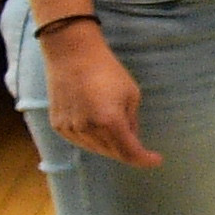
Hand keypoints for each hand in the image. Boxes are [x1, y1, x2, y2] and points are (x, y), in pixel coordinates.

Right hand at [40, 22, 162, 169]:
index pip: (130, 152)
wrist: (72, 55)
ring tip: (117, 128)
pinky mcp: (58, 125)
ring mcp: (70, 129)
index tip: (156, 160)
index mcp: (110, 122)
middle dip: (128, 151)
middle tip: (139, 145)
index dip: (144, 159)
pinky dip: (92, 139)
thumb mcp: (131, 95)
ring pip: (96, 149)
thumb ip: (132, 121)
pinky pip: (80, 141)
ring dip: (110, 145)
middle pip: (113, 153)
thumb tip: (132, 139)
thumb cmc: (107, 71)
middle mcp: (88, 129)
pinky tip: (97, 125)